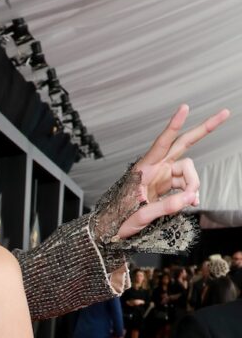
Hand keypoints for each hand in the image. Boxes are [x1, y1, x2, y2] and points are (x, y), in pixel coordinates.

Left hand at [114, 104, 229, 239]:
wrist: (111, 229)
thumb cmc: (119, 221)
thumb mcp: (141, 216)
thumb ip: (165, 207)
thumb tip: (189, 199)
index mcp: (145, 168)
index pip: (162, 143)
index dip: (174, 125)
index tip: (184, 107)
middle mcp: (156, 167)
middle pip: (184, 143)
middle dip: (204, 129)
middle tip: (226, 113)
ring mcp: (162, 175)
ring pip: (188, 171)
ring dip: (193, 184)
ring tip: (190, 201)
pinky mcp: (165, 185)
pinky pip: (184, 184)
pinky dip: (190, 193)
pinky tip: (191, 202)